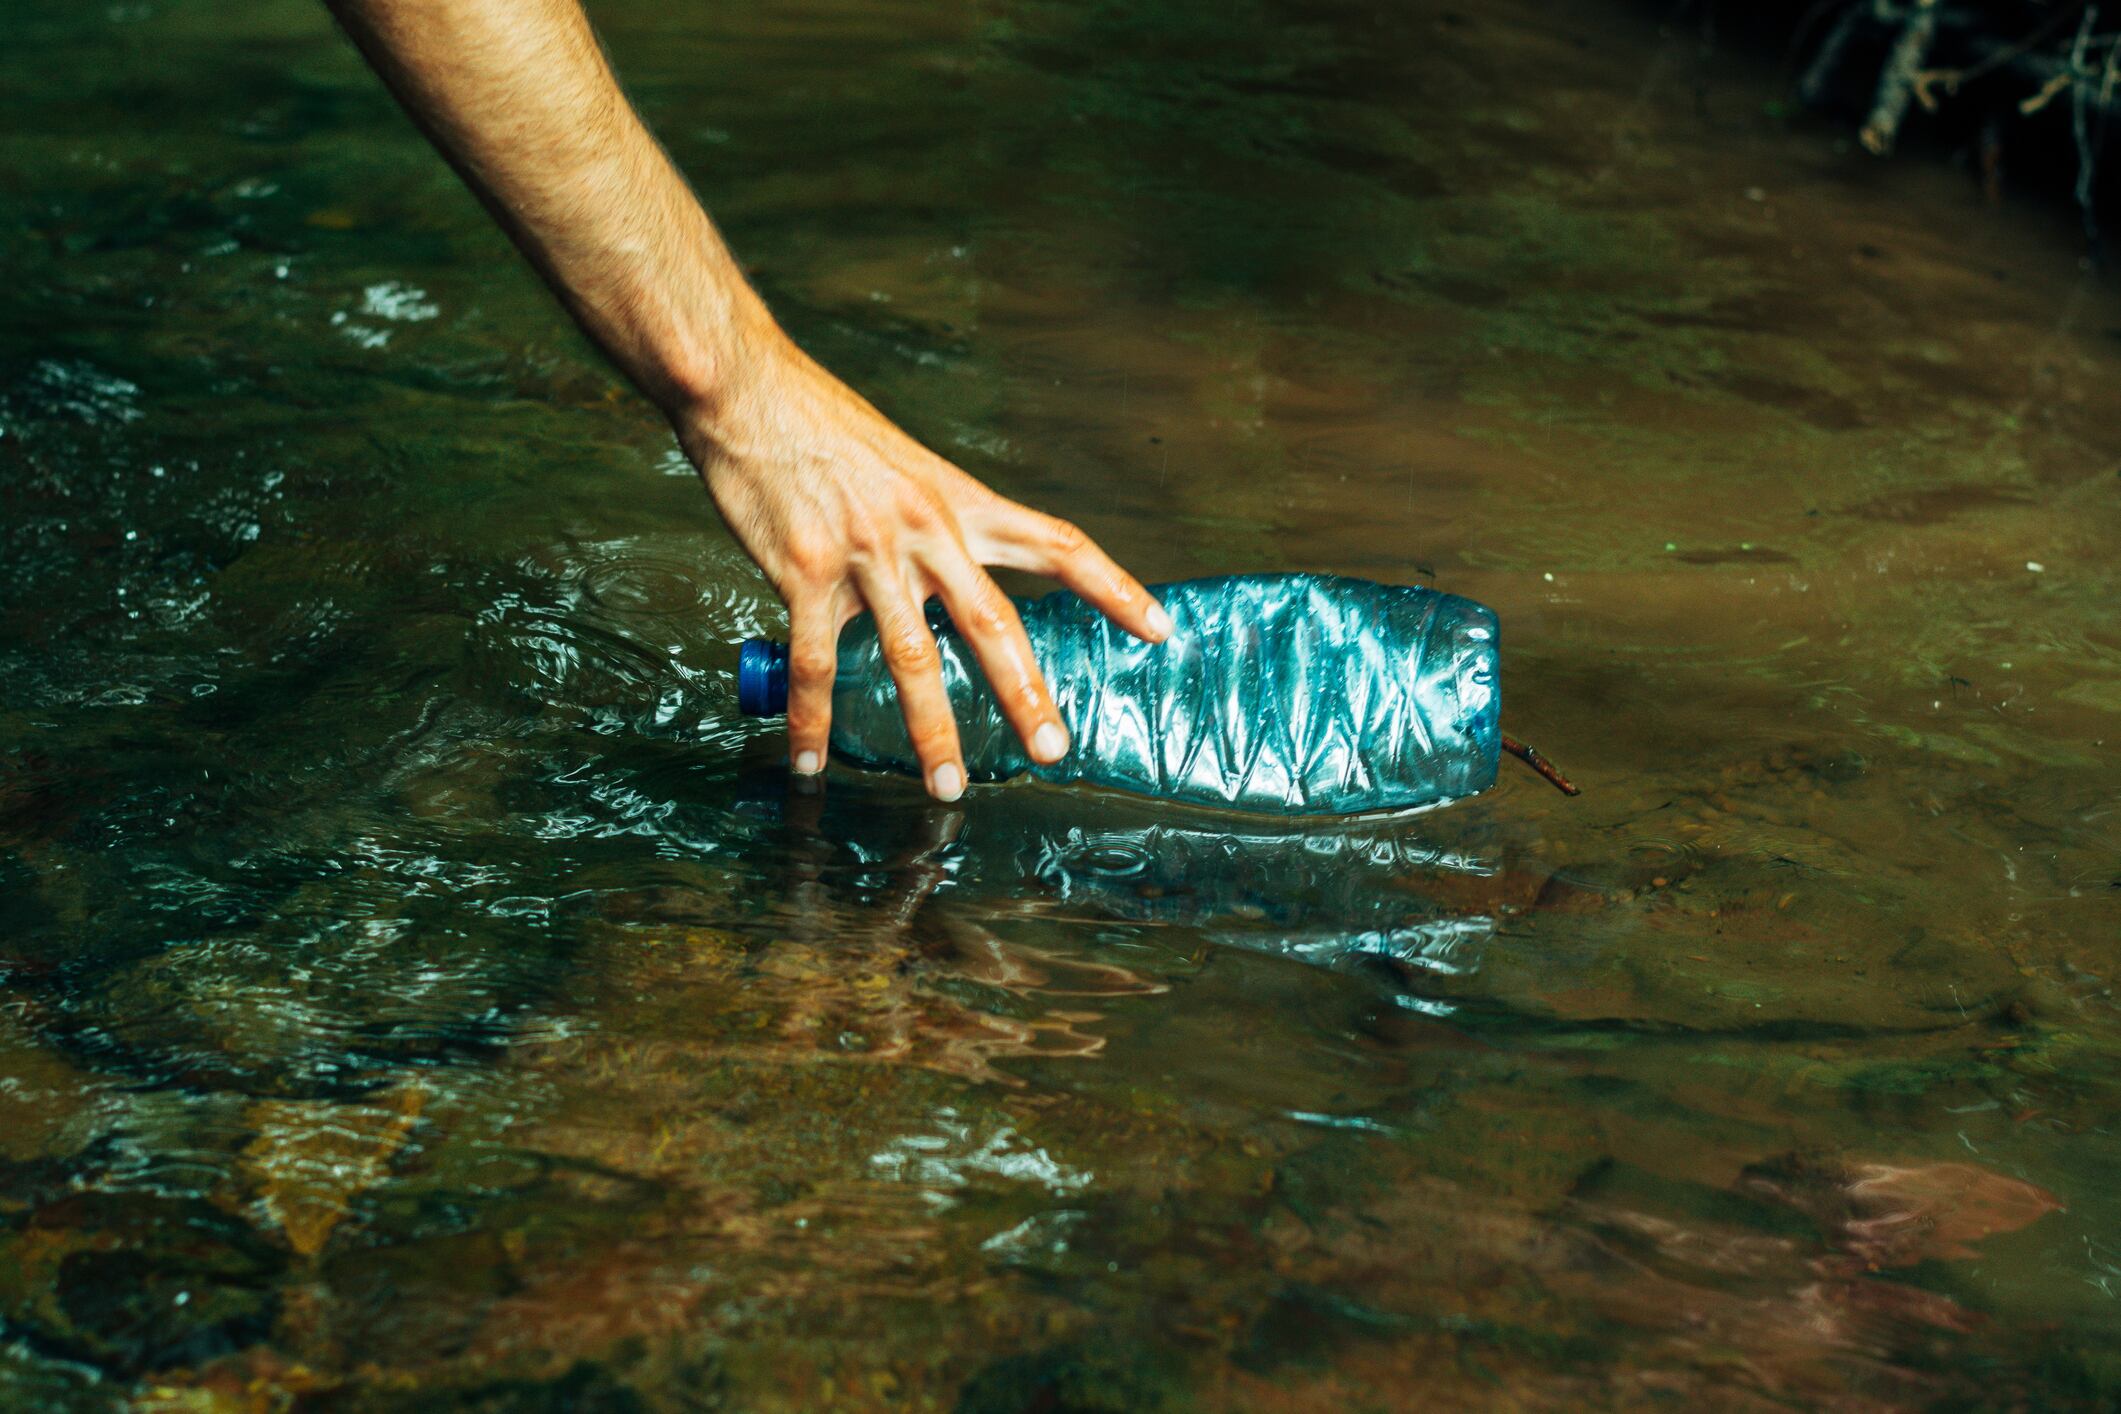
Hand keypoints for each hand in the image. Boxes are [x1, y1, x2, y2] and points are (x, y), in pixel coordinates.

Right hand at [679, 332, 1171, 800]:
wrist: (747, 389)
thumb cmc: (820, 428)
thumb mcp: (904, 466)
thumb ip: (935, 526)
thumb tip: (948, 584)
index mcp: (959, 501)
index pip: (1056, 544)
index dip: (1113, 588)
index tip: (1159, 629)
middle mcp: (926, 528)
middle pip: (994, 621)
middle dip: (1027, 693)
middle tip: (1053, 751)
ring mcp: (867, 552)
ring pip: (913, 657)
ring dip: (933, 729)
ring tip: (948, 785)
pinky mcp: (805, 570)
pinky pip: (817, 663)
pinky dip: (814, 721)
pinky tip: (814, 763)